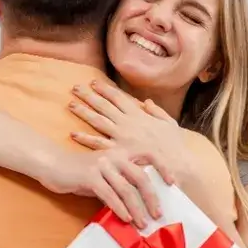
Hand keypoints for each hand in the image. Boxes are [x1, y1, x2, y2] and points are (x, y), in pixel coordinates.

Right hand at [37, 146, 162, 228]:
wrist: (53, 165)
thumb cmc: (82, 171)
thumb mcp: (106, 171)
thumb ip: (123, 179)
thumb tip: (143, 199)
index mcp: (122, 151)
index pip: (149, 155)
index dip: (163, 168)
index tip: (173, 184)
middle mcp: (115, 155)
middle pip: (141, 177)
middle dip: (152, 198)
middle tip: (159, 214)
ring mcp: (103, 165)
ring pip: (126, 189)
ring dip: (137, 208)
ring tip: (143, 223)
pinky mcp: (90, 177)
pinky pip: (109, 195)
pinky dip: (120, 208)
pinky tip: (126, 219)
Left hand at [67, 80, 186, 185]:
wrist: (176, 164)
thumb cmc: (175, 146)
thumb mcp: (170, 123)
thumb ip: (157, 111)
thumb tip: (146, 101)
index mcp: (140, 115)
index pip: (119, 97)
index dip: (105, 89)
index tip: (93, 82)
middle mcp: (128, 123)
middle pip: (104, 106)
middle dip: (89, 96)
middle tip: (75, 88)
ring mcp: (122, 138)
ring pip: (98, 121)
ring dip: (84, 112)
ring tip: (71, 104)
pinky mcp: (118, 153)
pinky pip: (99, 145)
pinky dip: (85, 139)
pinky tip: (73, 133)